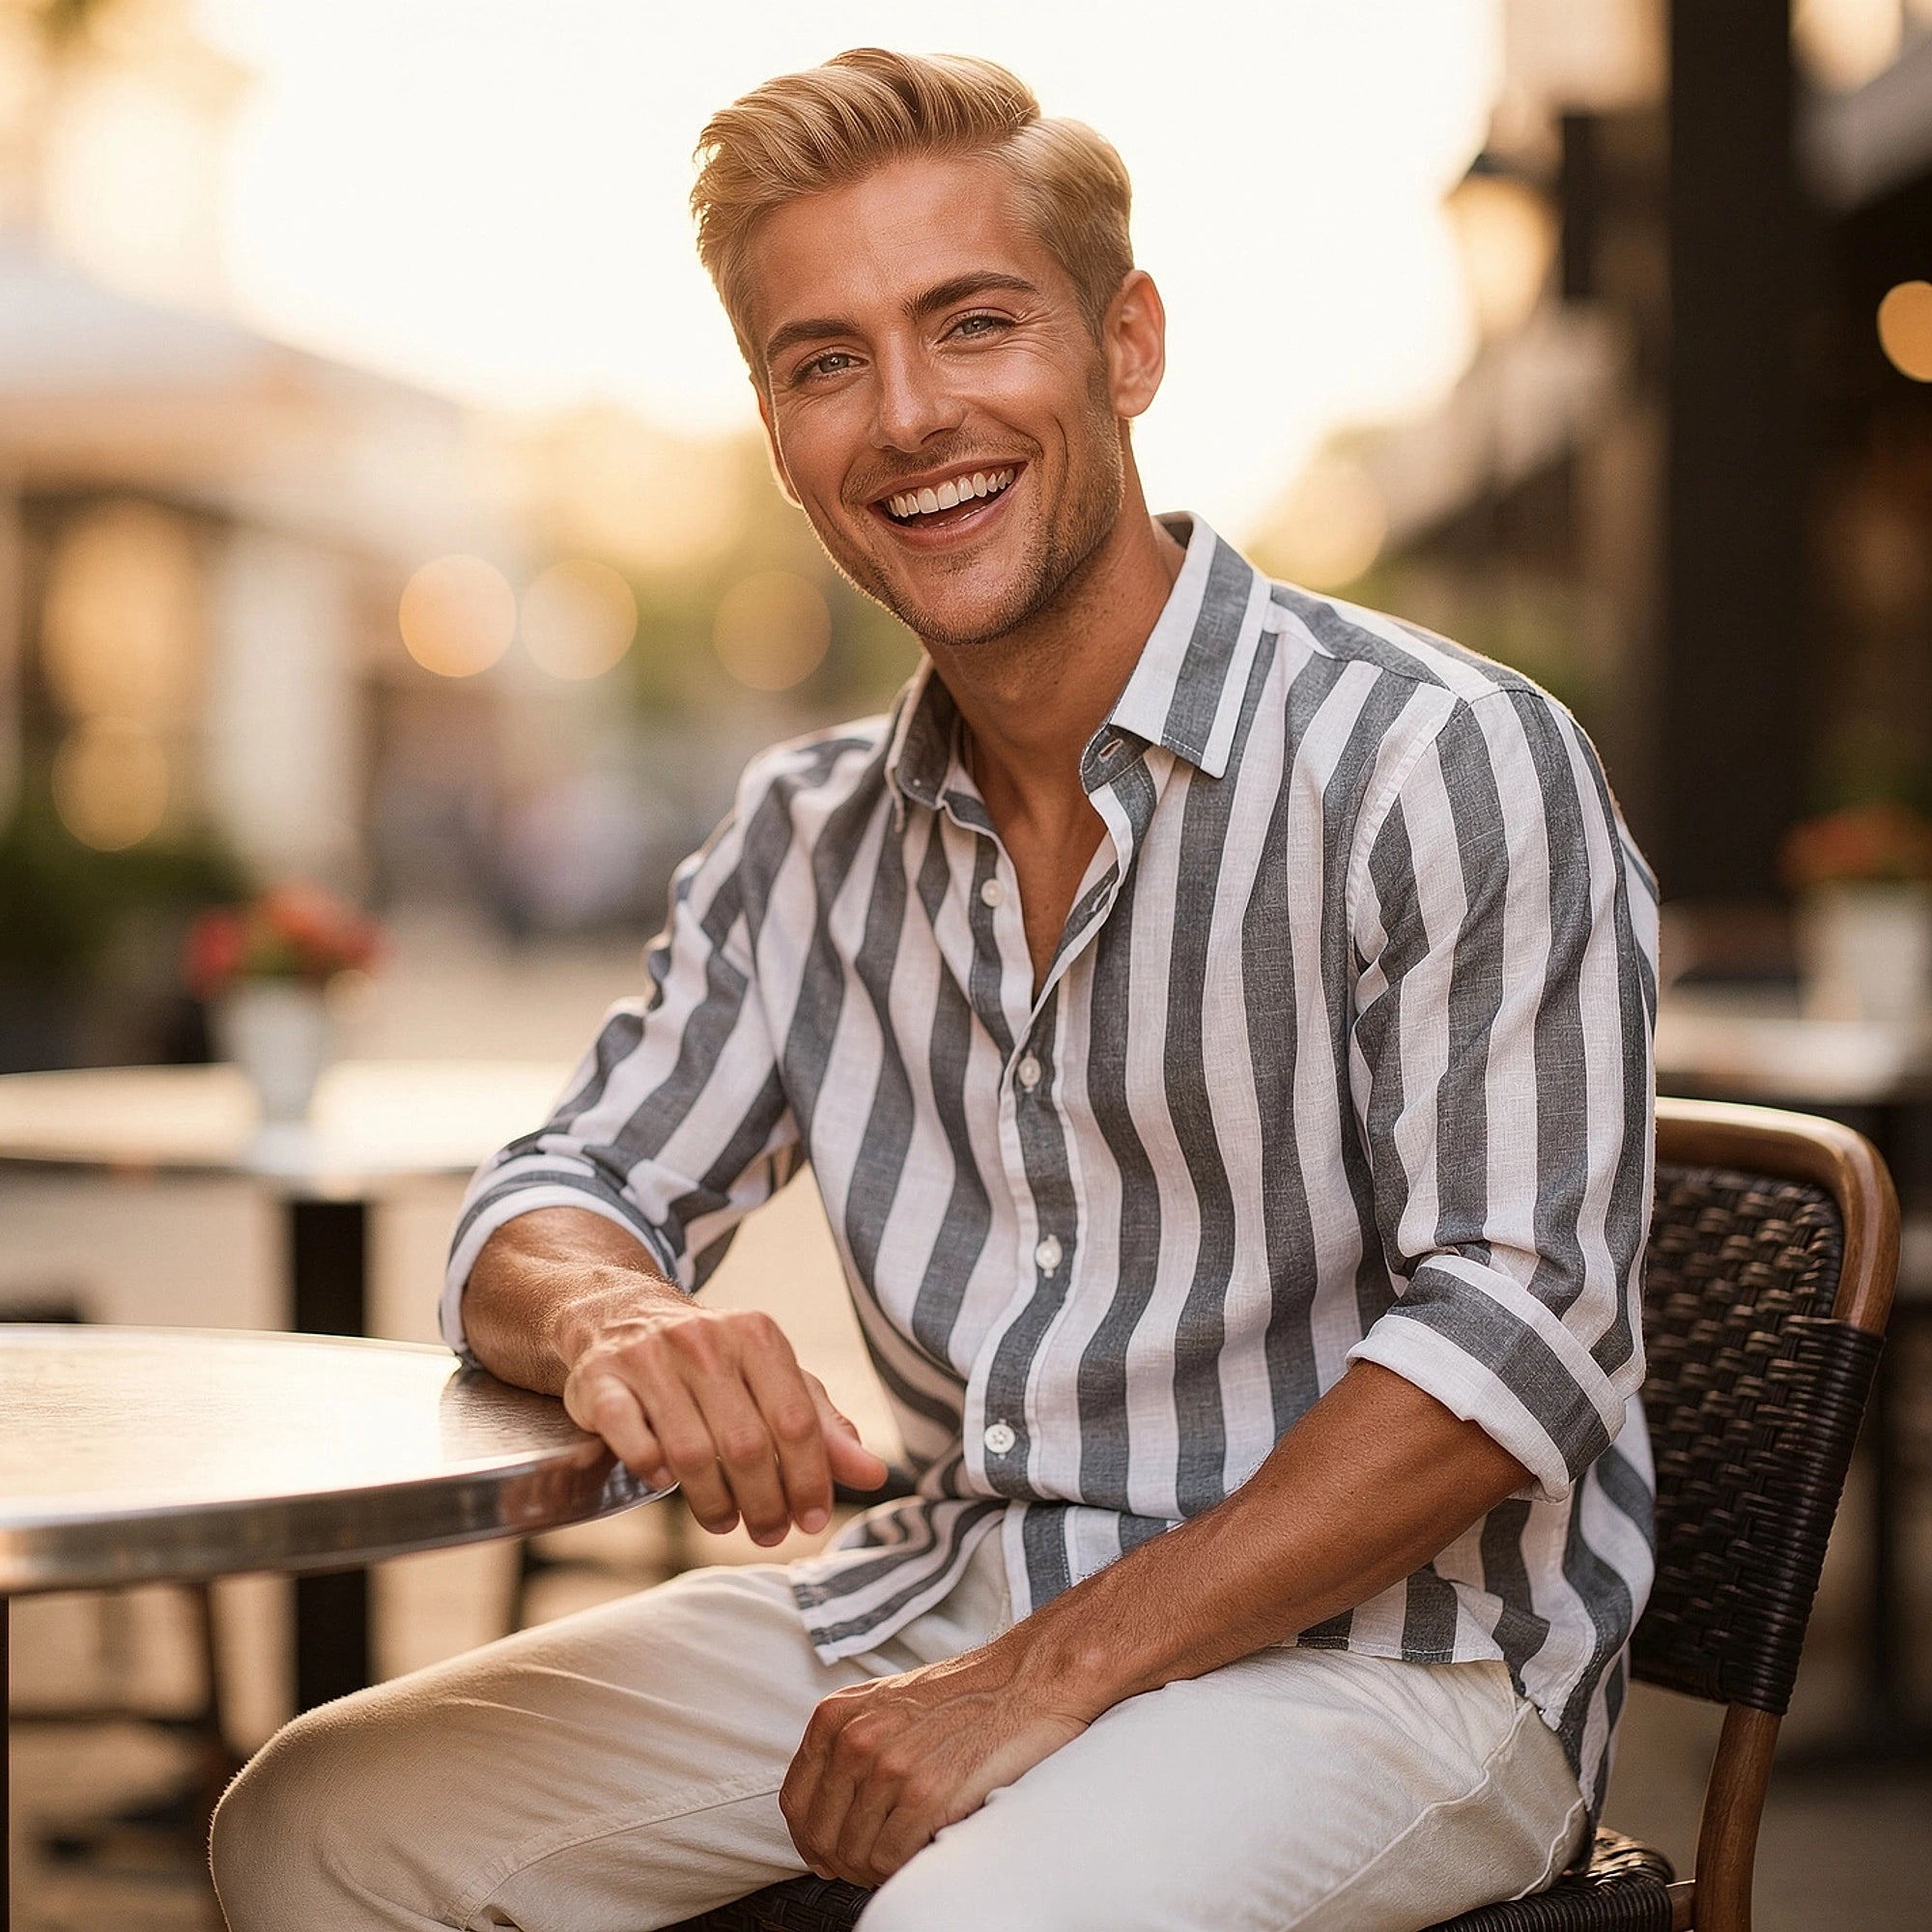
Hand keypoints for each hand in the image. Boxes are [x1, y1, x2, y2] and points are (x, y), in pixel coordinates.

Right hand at [561, 1301, 888, 1544]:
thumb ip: (824, 1429)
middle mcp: (704, 1339)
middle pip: (746, 1443)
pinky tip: (662, 1482)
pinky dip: (648, 1464)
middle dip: (764, 1502)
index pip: (796, 1419)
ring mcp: (649, 1357)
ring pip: (690, 1450)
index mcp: (757, 1335)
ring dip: (712, 1501)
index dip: (809, 1479)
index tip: (812, 1522)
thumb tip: (877, 1476)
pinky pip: (628, 1433)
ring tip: (725, 1521)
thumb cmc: (715, 1364)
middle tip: (769, 1533)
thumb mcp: (775, 1383)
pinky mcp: (601, 1379)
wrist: (622, 1317)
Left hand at [780, 1644, 1089, 1885]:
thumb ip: (848, 1751)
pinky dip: (903, 1866)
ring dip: (876, 1867)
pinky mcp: (926, 1794)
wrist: (1025, 1680)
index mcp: (837, 1716)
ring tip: (905, 1850)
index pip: (796, 1802)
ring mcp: (889, 1767)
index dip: (810, 1840)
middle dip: (843, 1861)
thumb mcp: (886, 1706)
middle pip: (821, 1837)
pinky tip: (923, 1846)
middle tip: (875, 1861)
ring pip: (854, 1856)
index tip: (829, 1856)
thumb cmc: (962, 1697)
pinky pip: (891, 1860)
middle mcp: (854, 1740)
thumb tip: (821, 1833)